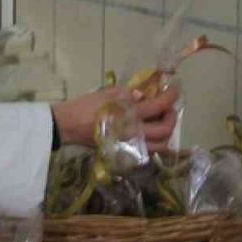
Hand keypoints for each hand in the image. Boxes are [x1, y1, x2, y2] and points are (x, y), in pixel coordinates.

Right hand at [50, 85, 179, 151]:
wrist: (68, 125)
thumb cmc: (86, 106)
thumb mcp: (108, 93)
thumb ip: (130, 93)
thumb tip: (145, 94)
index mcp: (130, 115)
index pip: (159, 106)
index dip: (170, 96)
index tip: (173, 89)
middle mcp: (134, 133)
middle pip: (165, 130)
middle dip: (172, 116)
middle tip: (168, 107)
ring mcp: (130, 146)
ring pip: (160, 146)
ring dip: (166, 133)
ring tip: (161, 121)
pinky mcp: (125, 153)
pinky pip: (147, 151)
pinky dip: (154, 142)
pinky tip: (149, 131)